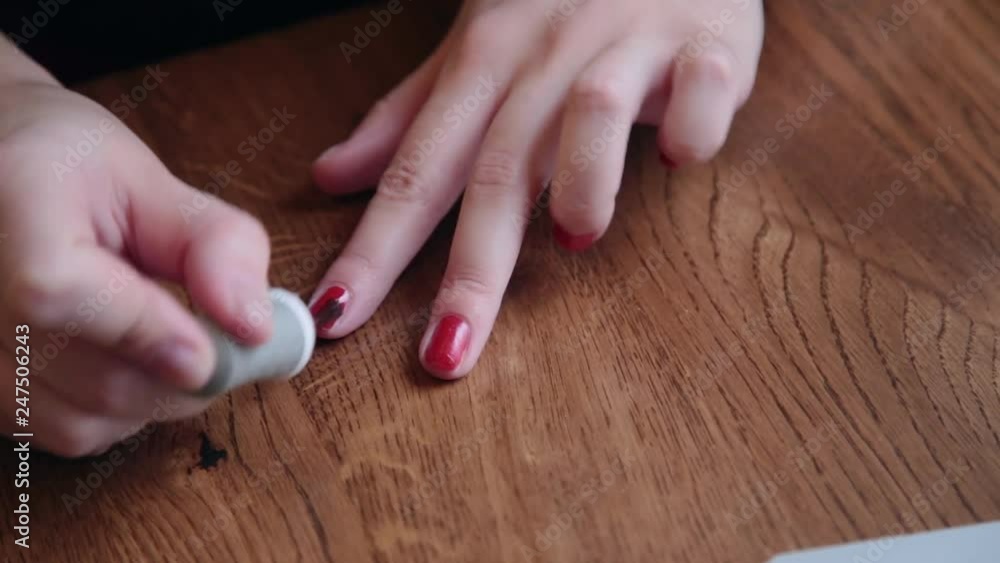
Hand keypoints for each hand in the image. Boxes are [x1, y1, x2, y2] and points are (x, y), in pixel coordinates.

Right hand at [0, 76, 272, 456]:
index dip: (149, 331)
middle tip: (221, 341)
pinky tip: (115, 357)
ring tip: (157, 334)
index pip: (57, 293)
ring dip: (151, 396)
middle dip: (183, 374)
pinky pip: (63, 433)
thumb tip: (256, 327)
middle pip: (90, 379)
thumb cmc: (65, 169)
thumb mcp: (148, 180)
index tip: (215, 349)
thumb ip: (214, 244)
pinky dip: (112, 410)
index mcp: (4, 213)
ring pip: (83, 422)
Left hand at [311, 0, 763, 377]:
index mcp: (482, 63)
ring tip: (576, 241)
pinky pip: (701, 87)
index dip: (374, 247)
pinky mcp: (705, 41)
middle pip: (496, 168)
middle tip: (447, 354)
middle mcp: (544, 55)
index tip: (333, 318)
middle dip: (468, 269)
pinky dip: (692, 126)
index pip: (415, 169)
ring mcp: (626, 42)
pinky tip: (682, 157)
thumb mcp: (473, 46)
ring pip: (592, 114)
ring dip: (582, 183)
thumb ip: (408, 115)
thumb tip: (330, 176)